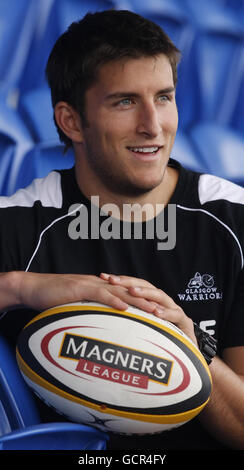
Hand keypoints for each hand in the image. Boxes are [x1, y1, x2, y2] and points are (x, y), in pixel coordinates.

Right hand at [13, 271, 157, 313]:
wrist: (34, 288)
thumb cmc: (53, 300)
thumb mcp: (77, 307)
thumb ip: (91, 312)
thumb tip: (103, 327)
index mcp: (101, 289)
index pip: (127, 295)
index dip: (144, 303)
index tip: (160, 314)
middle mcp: (100, 285)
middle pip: (130, 292)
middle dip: (149, 302)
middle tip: (166, 313)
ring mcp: (91, 285)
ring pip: (120, 292)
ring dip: (139, 301)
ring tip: (155, 310)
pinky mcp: (80, 288)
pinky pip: (100, 294)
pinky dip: (114, 301)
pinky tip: (126, 308)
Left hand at [100, 273, 196, 344]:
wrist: (188, 351)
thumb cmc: (162, 338)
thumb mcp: (143, 326)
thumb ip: (129, 317)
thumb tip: (104, 313)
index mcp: (152, 300)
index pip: (135, 285)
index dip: (120, 280)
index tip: (103, 276)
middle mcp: (162, 301)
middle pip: (145, 286)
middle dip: (129, 282)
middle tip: (113, 280)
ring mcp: (173, 310)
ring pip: (160, 297)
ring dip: (146, 293)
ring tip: (132, 291)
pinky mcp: (184, 322)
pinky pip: (175, 315)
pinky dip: (165, 313)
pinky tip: (156, 312)